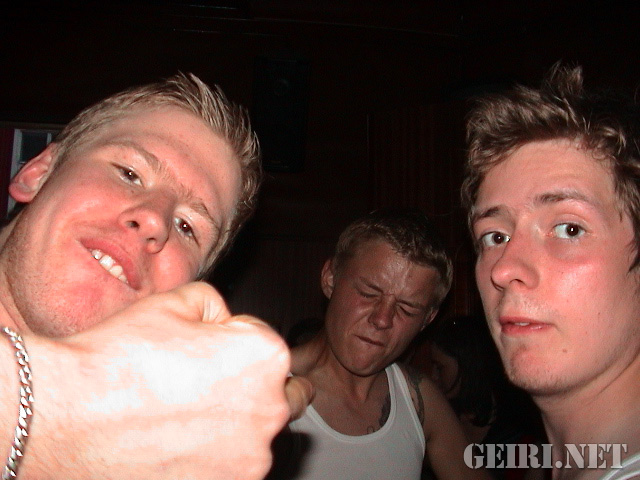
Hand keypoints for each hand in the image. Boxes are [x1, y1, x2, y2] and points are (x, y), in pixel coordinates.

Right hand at [19, 282, 295, 479]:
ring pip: (252, 430)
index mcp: (265, 357)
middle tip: (195, 382)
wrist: (66, 417)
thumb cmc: (118, 362)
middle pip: (269, 388)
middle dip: (244, 381)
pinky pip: (232, 464)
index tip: (198, 347)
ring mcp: (250, 459)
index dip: (227, 336)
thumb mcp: (174, 303)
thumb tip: (223, 321)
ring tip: (178, 415)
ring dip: (230, 421)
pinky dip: (213, 455)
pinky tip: (175, 443)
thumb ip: (216, 305)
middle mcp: (269, 410)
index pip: (261, 337)